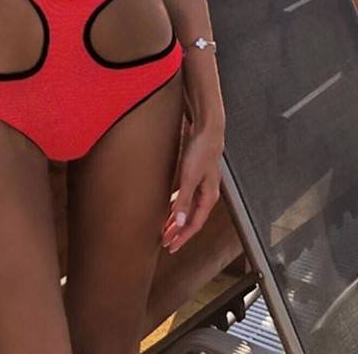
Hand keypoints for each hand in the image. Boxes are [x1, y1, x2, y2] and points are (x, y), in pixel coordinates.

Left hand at [161, 123, 223, 253]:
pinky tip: (170, 204)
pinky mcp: (194, 174)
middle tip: (166, 242)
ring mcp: (201, 184)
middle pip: (192, 218)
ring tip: (165, 227)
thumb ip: (185, 200)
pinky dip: (177, 204)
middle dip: (179, 231)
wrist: (207, 129)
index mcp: (209, 197)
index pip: (194, 224)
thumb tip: (180, 222)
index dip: (182, 237)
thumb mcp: (190, 177)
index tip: (171, 246)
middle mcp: (207, 193)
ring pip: (188, 207)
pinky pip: (185, 196)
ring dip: (177, 218)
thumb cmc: (202, 150)